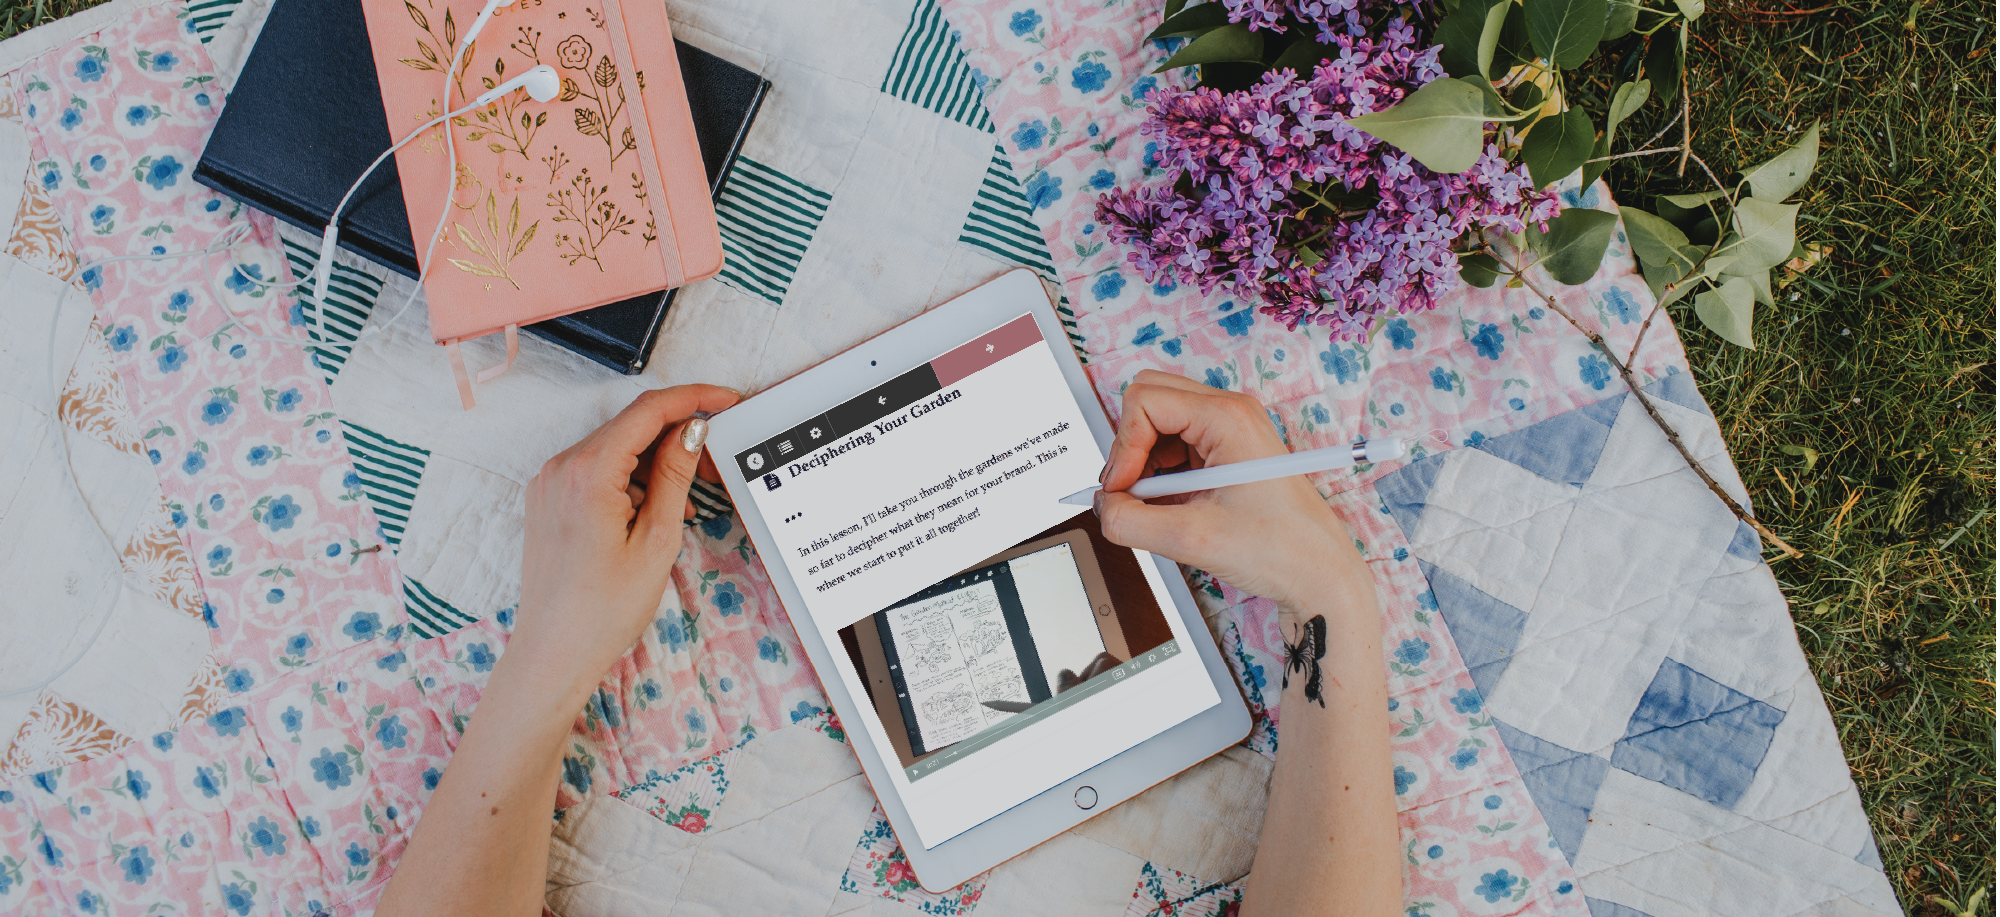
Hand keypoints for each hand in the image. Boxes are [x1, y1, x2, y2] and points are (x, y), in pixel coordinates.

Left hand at [511, 385, 739, 694]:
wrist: (554, 653)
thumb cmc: (603, 610)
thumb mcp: (657, 540)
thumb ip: (676, 476)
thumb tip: (691, 430)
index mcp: (588, 472)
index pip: (648, 410)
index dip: (693, 398)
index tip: (727, 399)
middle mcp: (561, 468)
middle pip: (631, 427)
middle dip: (678, 435)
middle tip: (717, 461)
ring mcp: (549, 483)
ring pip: (615, 449)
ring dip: (655, 462)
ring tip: (689, 501)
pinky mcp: (547, 501)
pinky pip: (595, 471)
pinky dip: (630, 479)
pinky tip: (654, 510)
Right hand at [1093, 370, 1361, 624]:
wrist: (1319, 575)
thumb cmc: (1280, 550)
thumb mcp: (1190, 539)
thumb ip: (1129, 521)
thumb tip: (1100, 507)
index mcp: (1227, 417)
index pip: (1143, 402)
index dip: (1122, 447)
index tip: (1120, 489)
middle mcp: (1230, 413)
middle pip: (1149, 399)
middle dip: (1129, 447)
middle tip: (1130, 492)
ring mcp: (1230, 431)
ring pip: (1158, 424)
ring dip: (1144, 463)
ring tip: (1157, 507)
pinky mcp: (1227, 452)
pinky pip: (1175, 447)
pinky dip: (1160, 475)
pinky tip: (1172, 508)